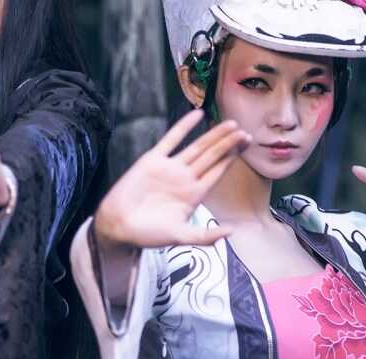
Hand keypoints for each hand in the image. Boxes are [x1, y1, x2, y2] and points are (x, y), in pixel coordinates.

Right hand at [94, 109, 250, 250]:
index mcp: (193, 195)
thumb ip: (205, 237)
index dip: (232, 158)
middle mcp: (185, 179)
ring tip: (231, 124)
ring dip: (213, 135)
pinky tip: (197, 115)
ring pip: (197, 147)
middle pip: (212, 157)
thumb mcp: (179, 237)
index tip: (248, 145)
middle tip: (246, 131)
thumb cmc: (147, 235)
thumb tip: (230, 234)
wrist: (117, 226)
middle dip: (229, 144)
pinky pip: (171, 139)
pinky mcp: (153, 160)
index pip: (217, 172)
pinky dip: (184, 127)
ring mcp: (170, 168)